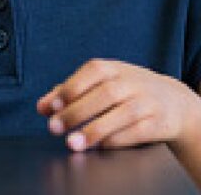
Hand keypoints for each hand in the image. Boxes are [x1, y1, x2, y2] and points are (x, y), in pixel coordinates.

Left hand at [37, 59, 200, 151]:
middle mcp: (132, 82)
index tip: (50, 108)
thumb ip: (69, 92)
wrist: (173, 101)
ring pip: (122, 114)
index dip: (69, 89)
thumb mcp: (100, 83)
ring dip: (94, 130)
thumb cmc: (125, 90)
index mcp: (112, 68)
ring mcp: (147, 101)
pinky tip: (99, 146)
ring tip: (72, 143)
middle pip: (104, 95)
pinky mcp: (159, 122)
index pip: (91, 73)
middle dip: (76, 112)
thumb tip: (41, 107)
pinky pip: (137, 132)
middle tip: (54, 128)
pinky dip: (116, 140)